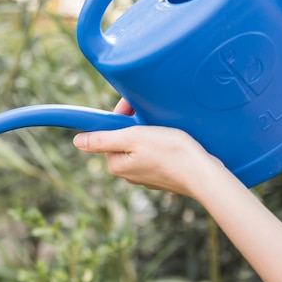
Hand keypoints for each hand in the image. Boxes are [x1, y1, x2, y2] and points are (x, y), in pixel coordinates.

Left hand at [73, 100, 223, 197]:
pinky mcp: (162, 175)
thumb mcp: (133, 138)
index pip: (109, 134)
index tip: (132, 106)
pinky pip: (155, 154)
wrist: (204, 173)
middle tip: (150, 114)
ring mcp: (145, 175)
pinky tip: (173, 140)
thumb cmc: (169, 152)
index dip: (120, 117)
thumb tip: (77, 141)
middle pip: (124, 140)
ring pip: (140, 146)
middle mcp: (128, 173)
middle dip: (135, 125)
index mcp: (116, 164)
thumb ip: (103, 139)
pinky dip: (161, 144)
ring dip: (149, 133)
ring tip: (164, 127)